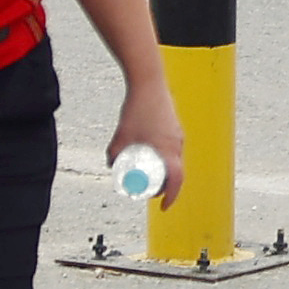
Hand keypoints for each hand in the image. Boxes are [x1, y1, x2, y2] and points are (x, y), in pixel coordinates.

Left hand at [107, 77, 188, 193]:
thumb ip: (114, 154)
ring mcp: (178, 134)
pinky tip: (150, 151)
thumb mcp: (120, 137)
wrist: (149, 83)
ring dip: (163, 169)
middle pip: (175, 173)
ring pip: (174, 159)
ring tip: (147, 170)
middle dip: (163, 186)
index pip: (176, 181)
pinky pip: (172, 147)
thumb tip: (111, 166)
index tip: (163, 206)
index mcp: (169, 151)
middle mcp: (177, 144)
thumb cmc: (136, 110)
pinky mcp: (174, 126)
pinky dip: (164, 155)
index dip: (171, 197)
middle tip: (149, 190)